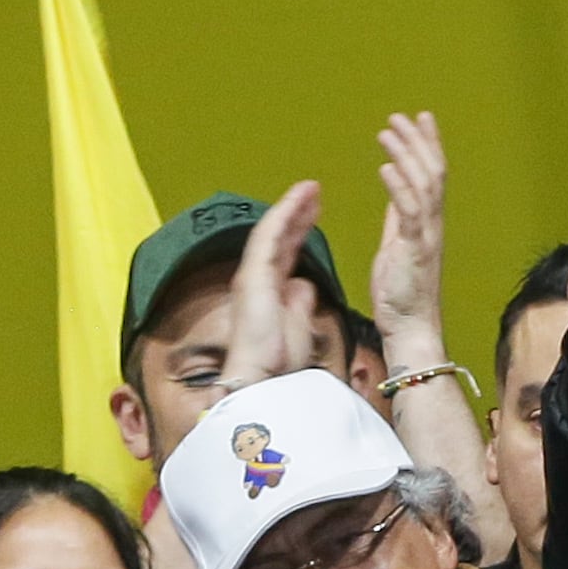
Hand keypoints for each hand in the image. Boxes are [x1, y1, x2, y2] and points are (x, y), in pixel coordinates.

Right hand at [214, 182, 326, 392]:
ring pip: (272, 232)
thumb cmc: (280, 364)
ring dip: (292, 208)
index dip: (300, 231)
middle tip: (316, 194)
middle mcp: (257, 279)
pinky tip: (299, 199)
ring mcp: (252, 275)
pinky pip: (268, 237)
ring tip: (311, 189)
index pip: (286, 254)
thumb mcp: (299, 326)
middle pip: (280, 238)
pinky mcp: (252, 275)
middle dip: (298, 214)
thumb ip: (300, 303)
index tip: (316, 214)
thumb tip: (306, 285)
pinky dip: (284, 215)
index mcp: (270, 292)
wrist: (264, 379)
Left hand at [370, 113, 450, 365]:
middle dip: (417, 141)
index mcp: (428, 223)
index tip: (418, 119)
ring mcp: (426, 237)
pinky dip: (399, 187)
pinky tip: (385, 167)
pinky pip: (410, 212)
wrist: (409, 329)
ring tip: (388, 131)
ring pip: (423, 185)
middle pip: (432, 172)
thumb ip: (399, 219)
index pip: (432, 175)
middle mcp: (433, 225)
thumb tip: (395, 193)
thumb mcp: (397, 246)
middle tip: (400, 116)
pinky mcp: (415, 250)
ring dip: (406, 155)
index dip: (426, 145)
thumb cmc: (402, 295)